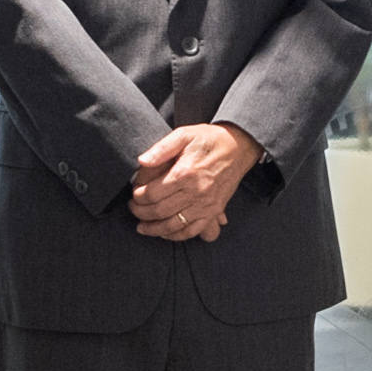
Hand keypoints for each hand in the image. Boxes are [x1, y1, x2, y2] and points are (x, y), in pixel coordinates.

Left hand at [131, 121, 258, 241]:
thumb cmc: (209, 140)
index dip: (138, 197)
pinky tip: (165, 233)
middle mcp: (196, 192)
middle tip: (133, 209)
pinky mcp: (214, 211)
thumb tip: (142, 161)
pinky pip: (193, 231)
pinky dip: (176, 235)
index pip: (152, 194)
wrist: (238, 148)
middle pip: (160, 211)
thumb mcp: (184, 135)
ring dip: (154, 229)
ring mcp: (206, 205)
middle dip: (141, 213)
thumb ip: (161, 148)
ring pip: (174, 225)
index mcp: (185, 173)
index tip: (133, 195)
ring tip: (142, 226)